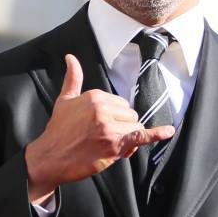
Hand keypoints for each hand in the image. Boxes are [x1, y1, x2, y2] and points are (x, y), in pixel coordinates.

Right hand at [25, 54, 173, 203]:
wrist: (49, 158)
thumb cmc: (58, 130)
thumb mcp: (65, 100)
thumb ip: (73, 78)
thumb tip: (71, 57)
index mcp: (96, 96)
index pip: (122, 104)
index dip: (116, 118)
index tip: (101, 126)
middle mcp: (103, 109)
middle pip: (131, 116)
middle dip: (122, 128)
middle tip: (103, 139)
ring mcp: (109, 127)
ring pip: (134, 128)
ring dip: (127, 139)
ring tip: (107, 147)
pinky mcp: (114, 144)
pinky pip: (141, 135)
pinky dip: (156, 134)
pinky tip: (168, 131)